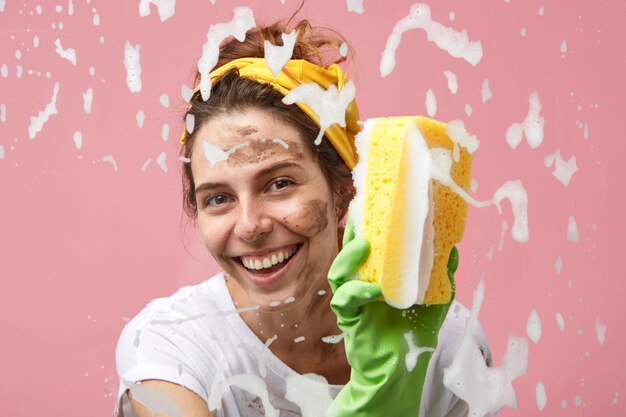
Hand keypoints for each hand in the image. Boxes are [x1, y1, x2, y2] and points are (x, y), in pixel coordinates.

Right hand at [328, 215, 456, 416]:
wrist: (401, 370)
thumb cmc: (412, 333)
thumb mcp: (434, 301)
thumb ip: (441, 276)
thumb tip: (453, 250)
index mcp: (377, 275)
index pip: (369, 246)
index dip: (369, 224)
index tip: (376, 203)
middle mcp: (361, 283)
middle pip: (349, 252)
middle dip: (354, 232)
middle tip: (363, 213)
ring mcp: (352, 301)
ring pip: (339, 272)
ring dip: (349, 256)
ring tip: (365, 245)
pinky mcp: (349, 319)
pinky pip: (345, 301)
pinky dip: (358, 293)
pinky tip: (375, 290)